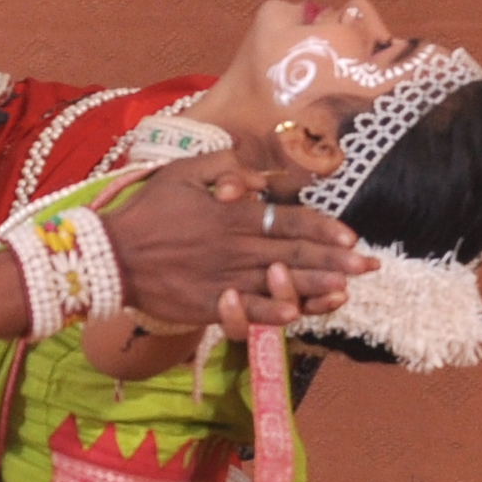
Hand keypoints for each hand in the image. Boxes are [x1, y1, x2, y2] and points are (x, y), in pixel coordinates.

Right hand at [96, 162, 370, 334]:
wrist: (110, 253)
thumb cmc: (148, 209)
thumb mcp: (183, 171)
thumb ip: (225, 167)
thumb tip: (260, 179)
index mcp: (232, 215)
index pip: (289, 221)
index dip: (323, 229)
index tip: (352, 237)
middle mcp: (234, 246)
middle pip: (293, 254)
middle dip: (335, 261)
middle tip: (370, 267)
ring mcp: (223, 277)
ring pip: (278, 283)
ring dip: (314, 288)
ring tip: (346, 292)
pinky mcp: (207, 304)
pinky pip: (245, 310)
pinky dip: (269, 312)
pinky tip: (294, 314)